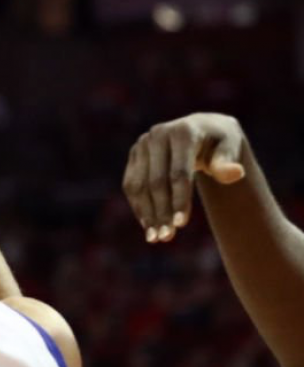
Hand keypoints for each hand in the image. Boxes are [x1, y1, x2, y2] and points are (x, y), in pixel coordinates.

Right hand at [123, 113, 247, 242]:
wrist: (201, 129)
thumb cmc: (220, 142)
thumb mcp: (230, 148)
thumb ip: (228, 162)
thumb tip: (235, 174)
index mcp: (183, 132)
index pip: (178, 172)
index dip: (179, 199)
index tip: (181, 225)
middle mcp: (158, 134)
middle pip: (156, 182)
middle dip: (161, 212)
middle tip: (167, 237)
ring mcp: (142, 144)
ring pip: (139, 186)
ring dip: (146, 214)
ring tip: (155, 237)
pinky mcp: (134, 154)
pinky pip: (131, 185)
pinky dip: (138, 206)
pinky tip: (148, 225)